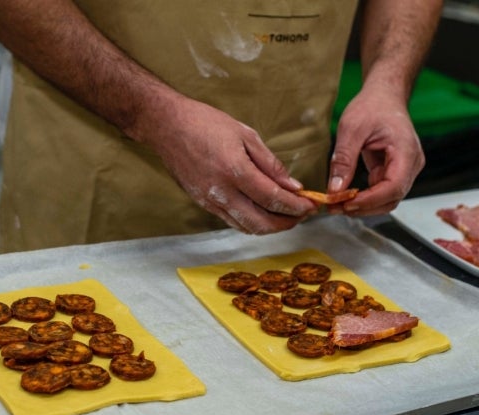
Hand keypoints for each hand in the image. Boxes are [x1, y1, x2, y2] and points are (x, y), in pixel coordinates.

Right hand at [146, 97, 317, 233]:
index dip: (296, 206)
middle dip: (287, 223)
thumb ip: (270, 164)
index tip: (312, 205)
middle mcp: (222, 192)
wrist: (166, 126)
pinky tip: (263, 212)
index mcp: (235, 171)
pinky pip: (233, 221)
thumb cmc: (206, 123)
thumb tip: (292, 186)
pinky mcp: (203, 204)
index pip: (273, 199)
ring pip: (247, 227)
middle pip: (261, 222)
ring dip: (271, 227)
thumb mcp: (245, 135)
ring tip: (287, 216)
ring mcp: (210, 201)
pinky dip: (252, 222)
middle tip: (303, 214)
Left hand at [326, 86, 424, 215]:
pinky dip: (364, 197)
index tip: (346, 204)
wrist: (384, 97)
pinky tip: (345, 195)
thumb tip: (335, 190)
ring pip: (387, 199)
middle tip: (335, 207)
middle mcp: (411, 164)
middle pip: (392, 198)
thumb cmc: (372, 106)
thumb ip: (344, 160)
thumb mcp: (351, 129)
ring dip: (363, 205)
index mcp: (407, 152)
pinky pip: (381, 191)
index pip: (394, 186)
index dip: (370, 200)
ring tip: (337, 204)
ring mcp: (405, 170)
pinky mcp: (395, 172)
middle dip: (364, 207)